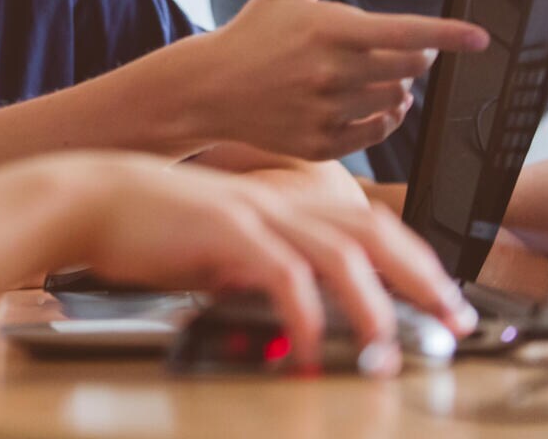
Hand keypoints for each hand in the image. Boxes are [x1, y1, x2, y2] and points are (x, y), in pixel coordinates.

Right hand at [77, 155, 475, 369]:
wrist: (92, 196)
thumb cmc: (148, 224)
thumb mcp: (218, 246)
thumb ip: (258, 269)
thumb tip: (293, 311)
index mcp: (281, 203)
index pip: (367, 224)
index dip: (414, 258)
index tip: (444, 297)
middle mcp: (278, 202)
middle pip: (373, 231)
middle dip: (422, 277)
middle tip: (455, 320)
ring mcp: (254, 213)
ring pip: (340, 252)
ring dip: (374, 304)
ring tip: (392, 350)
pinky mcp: (225, 231)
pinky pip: (282, 274)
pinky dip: (305, 314)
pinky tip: (312, 349)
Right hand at [198, 0, 487, 159]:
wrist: (208, 88)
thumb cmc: (253, 31)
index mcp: (328, 30)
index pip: (406, 32)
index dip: (450, 35)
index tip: (481, 37)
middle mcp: (331, 73)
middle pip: (410, 67)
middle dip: (416, 54)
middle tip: (398, 47)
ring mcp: (326, 112)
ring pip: (397, 99)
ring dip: (397, 85)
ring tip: (370, 73)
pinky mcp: (321, 142)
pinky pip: (378, 132)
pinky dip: (385, 117)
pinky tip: (367, 101)